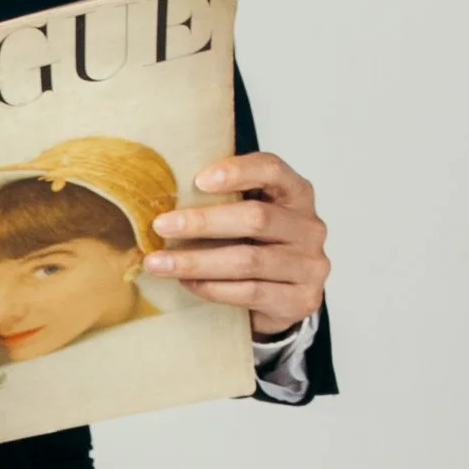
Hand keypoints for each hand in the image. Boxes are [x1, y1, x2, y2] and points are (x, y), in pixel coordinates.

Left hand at [143, 154, 328, 338]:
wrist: (285, 299)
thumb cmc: (258, 247)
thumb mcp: (248, 215)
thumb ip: (225, 199)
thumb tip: (164, 191)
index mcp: (296, 194)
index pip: (273, 170)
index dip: (238, 171)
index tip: (198, 180)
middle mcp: (310, 227)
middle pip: (256, 218)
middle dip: (203, 222)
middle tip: (161, 226)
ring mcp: (309, 265)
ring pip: (248, 260)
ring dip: (196, 261)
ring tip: (159, 263)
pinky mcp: (301, 299)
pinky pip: (249, 292)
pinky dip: (212, 287)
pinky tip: (187, 283)